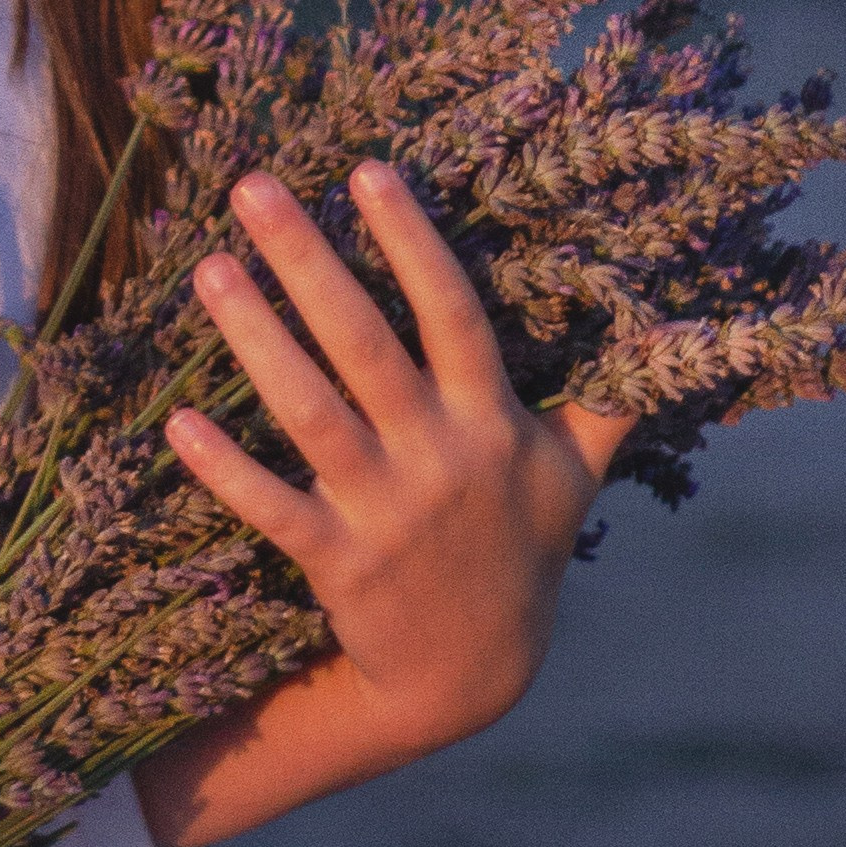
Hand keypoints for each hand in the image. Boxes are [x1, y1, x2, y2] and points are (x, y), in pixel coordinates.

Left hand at [164, 162, 631, 755]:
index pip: (453, 312)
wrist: (474, 676)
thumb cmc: (520, 554)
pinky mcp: (337, 562)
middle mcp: (439, 457)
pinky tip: (176, 421)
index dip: (413, 241)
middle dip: (310, 260)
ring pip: (312, 410)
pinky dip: (226, 468)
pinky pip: (272, 507)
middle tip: (254, 186)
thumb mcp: (577, 476)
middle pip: (367, 343)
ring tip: (210, 268)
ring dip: (256, 338)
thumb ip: (608, 399)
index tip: (368, 171)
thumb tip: (669, 326)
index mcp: (492, 423)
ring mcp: (385, 512)